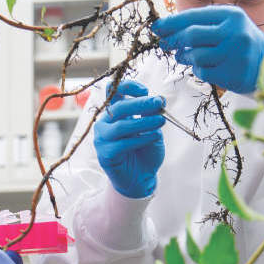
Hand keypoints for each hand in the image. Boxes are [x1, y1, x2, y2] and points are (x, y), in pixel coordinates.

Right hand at [94, 79, 165, 198]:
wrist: (141, 177)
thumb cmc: (145, 150)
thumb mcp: (152, 128)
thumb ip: (151, 114)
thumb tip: (158, 99)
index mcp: (114, 112)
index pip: (113, 90)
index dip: (128, 86)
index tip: (146, 90)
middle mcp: (105, 123)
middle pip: (119, 107)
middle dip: (141, 103)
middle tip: (159, 103)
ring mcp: (102, 139)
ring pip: (121, 126)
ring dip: (143, 122)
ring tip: (161, 121)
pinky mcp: (105, 154)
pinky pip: (122, 144)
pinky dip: (141, 139)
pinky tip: (155, 136)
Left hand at [151, 5, 263, 93]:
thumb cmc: (239, 41)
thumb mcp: (227, 23)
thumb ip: (201, 22)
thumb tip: (166, 26)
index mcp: (231, 16)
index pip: (193, 17)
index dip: (171, 23)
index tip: (157, 27)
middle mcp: (234, 33)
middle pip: (191, 36)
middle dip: (173, 40)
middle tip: (164, 44)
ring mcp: (234, 55)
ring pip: (195, 56)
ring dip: (183, 57)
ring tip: (183, 56)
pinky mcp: (232, 74)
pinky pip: (203, 71)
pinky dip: (197, 69)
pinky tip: (202, 66)